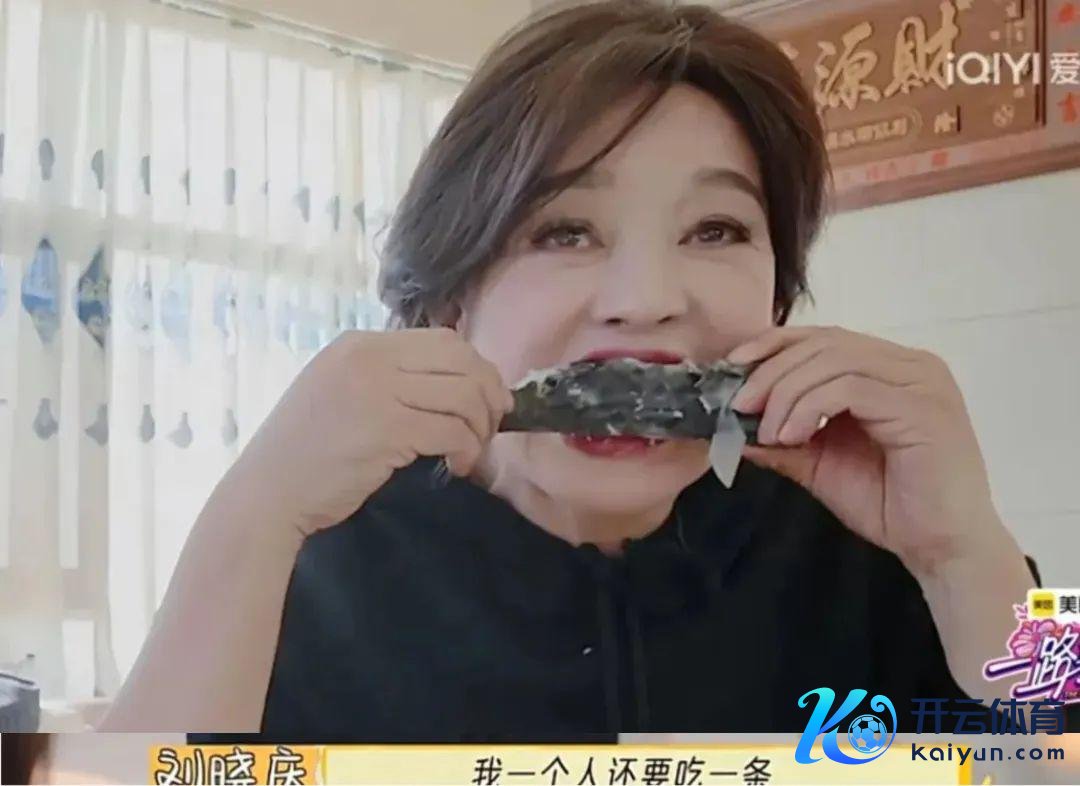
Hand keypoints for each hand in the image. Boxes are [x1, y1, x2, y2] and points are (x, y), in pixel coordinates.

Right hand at [226, 328, 512, 537]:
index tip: (486, 399)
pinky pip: (453, 430)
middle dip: (490, 394)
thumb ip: (385, 378)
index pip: (444, 339)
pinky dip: (467, 450)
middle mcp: (370, 358)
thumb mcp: (339, 392)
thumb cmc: (304, 452)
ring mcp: (378, 391)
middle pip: (462, 360)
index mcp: (360, 344)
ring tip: (471, 452)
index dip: (477, 368)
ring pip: (464, 394)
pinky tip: (457, 467)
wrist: (267, 493)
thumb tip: (452, 382)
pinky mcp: (388, 430)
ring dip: (480, 427)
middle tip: (491, 426)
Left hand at [727, 326, 1007, 577]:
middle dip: (772, 371)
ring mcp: (922, 382)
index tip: (733, 365)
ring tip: (769, 433)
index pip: (824, 337)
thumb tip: (729, 425)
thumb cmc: (889, 504)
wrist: (942, 548)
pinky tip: (793, 437)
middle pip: (824, 343)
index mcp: (891, 369)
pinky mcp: (923, 406)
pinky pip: (852, 388)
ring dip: (787, 393)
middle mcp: (912, 365)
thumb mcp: (820, 462)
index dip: (775, 344)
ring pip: (834, 361)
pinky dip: (810, 407)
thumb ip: (782, 437)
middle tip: (740, 405)